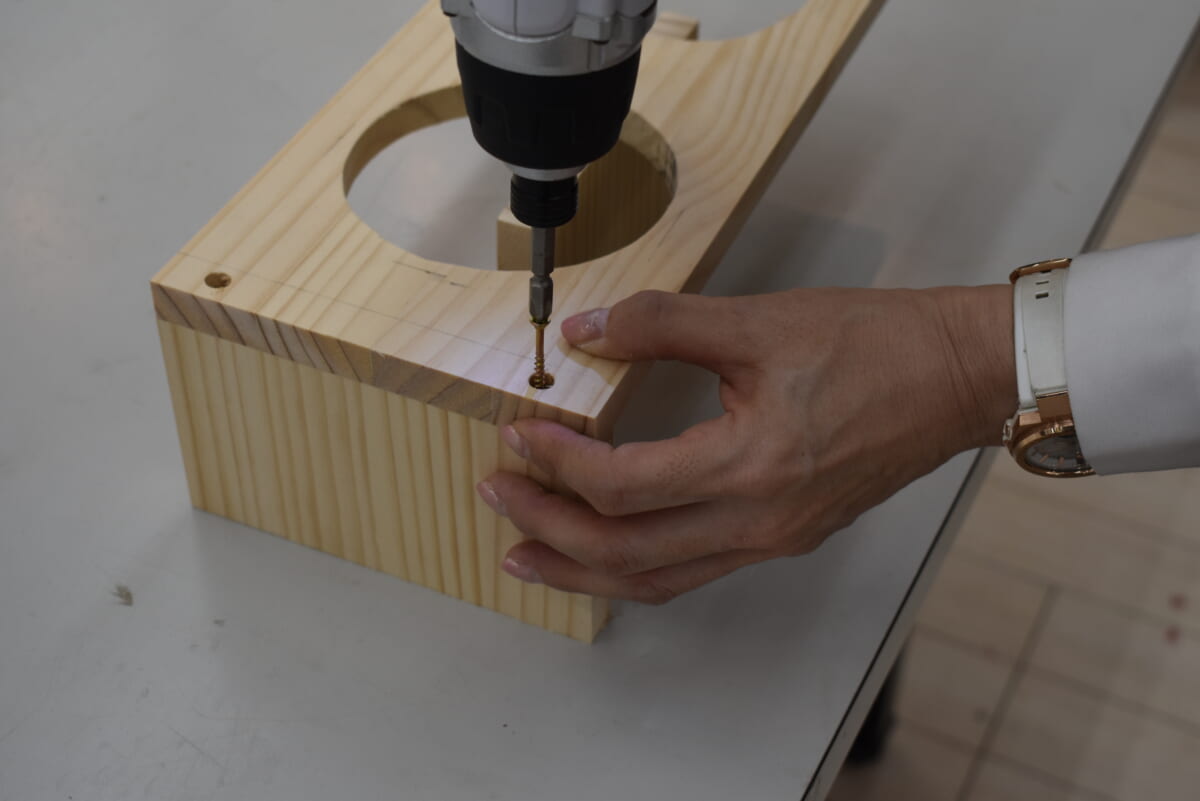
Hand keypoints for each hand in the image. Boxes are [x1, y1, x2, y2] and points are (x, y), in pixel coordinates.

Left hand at [477, 285, 1013, 602]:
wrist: (958, 375)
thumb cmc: (876, 343)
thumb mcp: (758, 321)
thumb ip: (663, 324)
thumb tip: (586, 330)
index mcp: (751, 466)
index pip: (623, 487)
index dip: (557, 464)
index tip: (518, 433)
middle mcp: (761, 521)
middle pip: (627, 554)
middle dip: (549, 529)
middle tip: (496, 498)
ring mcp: (775, 538)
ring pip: (658, 578)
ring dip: (584, 569)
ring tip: (526, 554)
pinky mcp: (786, 535)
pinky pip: (694, 570)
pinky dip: (637, 566)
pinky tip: (607, 549)